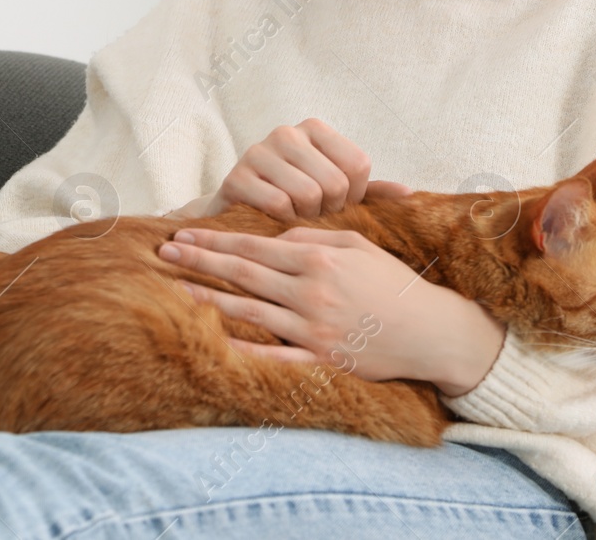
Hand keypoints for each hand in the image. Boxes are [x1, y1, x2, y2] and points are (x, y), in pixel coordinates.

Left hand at [157, 225, 506, 392]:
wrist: (430, 331)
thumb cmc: (394, 283)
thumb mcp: (359, 244)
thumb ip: (315, 237)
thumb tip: (276, 237)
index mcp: (319, 260)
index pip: (254, 247)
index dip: (215, 240)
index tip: (185, 234)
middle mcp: (310, 293)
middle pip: (243, 275)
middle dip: (201, 261)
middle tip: (165, 252)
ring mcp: (313, 330)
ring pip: (249, 312)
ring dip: (209, 299)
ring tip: (175, 290)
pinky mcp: (320, 360)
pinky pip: (273, 356)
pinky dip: (243, 348)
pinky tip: (213, 340)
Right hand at [195, 119, 412, 221]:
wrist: (242, 212)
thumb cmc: (298, 202)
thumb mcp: (337, 193)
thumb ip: (372, 192)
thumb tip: (410, 193)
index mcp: (315, 128)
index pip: (358, 164)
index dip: (354, 196)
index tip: (337, 204)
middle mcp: (287, 132)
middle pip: (335, 182)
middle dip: (330, 210)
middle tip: (314, 215)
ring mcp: (258, 151)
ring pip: (308, 194)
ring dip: (306, 218)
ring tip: (296, 217)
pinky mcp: (236, 176)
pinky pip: (278, 205)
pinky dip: (283, 221)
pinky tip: (275, 220)